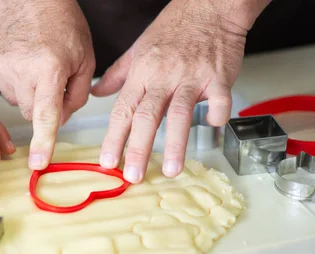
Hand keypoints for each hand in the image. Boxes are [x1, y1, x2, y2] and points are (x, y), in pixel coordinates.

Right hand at [0, 0, 94, 169]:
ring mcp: (0, 67)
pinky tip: (21, 62)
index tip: (38, 164)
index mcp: (50, 67)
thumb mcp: (85, 59)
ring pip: (18, 102)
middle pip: (32, 113)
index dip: (44, 141)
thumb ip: (77, 97)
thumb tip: (59, 123)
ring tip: (35, 64)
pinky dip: (15, 82)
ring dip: (29, 92)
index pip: (46, 114)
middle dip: (44, 104)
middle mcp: (21, 69)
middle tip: (51, 79)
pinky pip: (5, 89)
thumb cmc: (63, 25)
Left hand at [92, 0, 265, 182]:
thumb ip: (117, 74)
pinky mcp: (218, 76)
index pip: (122, 111)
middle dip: (137, 148)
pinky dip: (216, 114)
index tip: (107, 162)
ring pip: (179, 114)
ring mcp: (191, 77)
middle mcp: (163, 78)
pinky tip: (212, 125)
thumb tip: (96, 92)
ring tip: (171, 170)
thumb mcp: (138, 49)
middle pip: (146, 117)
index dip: (114, 138)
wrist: (209, 5)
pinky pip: (218, 100)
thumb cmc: (173, 28)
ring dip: (175, 144)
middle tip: (132, 175)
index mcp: (142, 75)